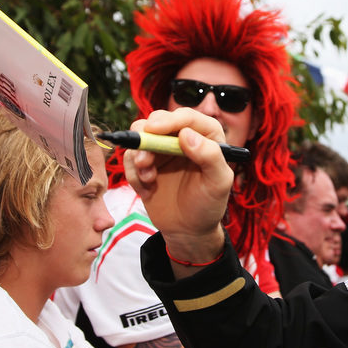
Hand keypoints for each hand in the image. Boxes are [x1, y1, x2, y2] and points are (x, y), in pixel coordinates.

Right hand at [124, 108, 231, 262]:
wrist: (188, 230)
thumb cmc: (208, 205)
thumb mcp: (218, 183)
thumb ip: (210, 156)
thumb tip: (186, 134)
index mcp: (207, 136)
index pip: (187, 118)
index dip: (169, 120)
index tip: (154, 129)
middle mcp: (183, 137)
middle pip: (157, 120)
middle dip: (146, 138)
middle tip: (144, 162)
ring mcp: (162, 149)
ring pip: (139, 136)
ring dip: (138, 157)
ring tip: (148, 179)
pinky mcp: (146, 162)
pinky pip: (130, 157)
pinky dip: (133, 174)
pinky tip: (147, 191)